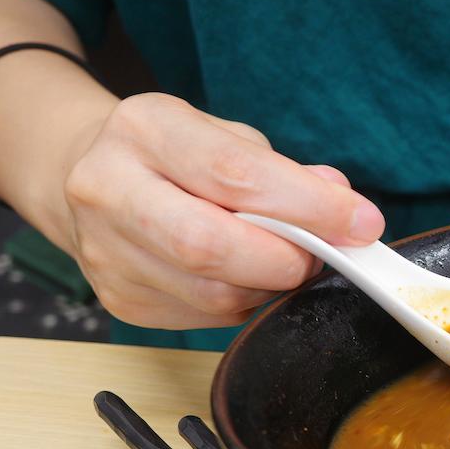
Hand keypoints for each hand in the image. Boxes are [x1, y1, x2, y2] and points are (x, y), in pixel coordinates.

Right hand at [53, 93, 384, 328]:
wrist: (87, 176)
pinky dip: (244, 303)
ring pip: (212, 294)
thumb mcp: (223, 136)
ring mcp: (106, 252)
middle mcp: (109, 188)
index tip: (361, 222)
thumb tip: (339, 200)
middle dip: (285, 260)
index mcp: (144, 129)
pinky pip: (204, 319)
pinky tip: (247, 279)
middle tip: (322, 256)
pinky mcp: (120, 300)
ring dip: (269, 286)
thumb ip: (281, 170)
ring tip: (286, 263)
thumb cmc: (171, 155)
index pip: (235, 175)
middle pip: (210, 246)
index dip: (308, 206)